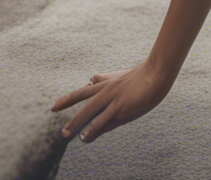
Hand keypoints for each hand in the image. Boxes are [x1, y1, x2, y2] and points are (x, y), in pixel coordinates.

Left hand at [50, 58, 171, 143]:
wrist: (157, 73)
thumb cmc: (140, 75)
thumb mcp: (119, 75)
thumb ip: (104, 79)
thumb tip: (91, 78)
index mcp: (106, 84)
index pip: (82, 92)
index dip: (67, 100)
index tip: (53, 108)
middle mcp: (107, 92)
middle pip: (84, 105)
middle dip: (72, 120)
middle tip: (62, 133)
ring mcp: (114, 101)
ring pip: (92, 116)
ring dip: (80, 128)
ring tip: (71, 137)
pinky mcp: (122, 109)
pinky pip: (105, 123)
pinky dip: (94, 130)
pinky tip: (87, 136)